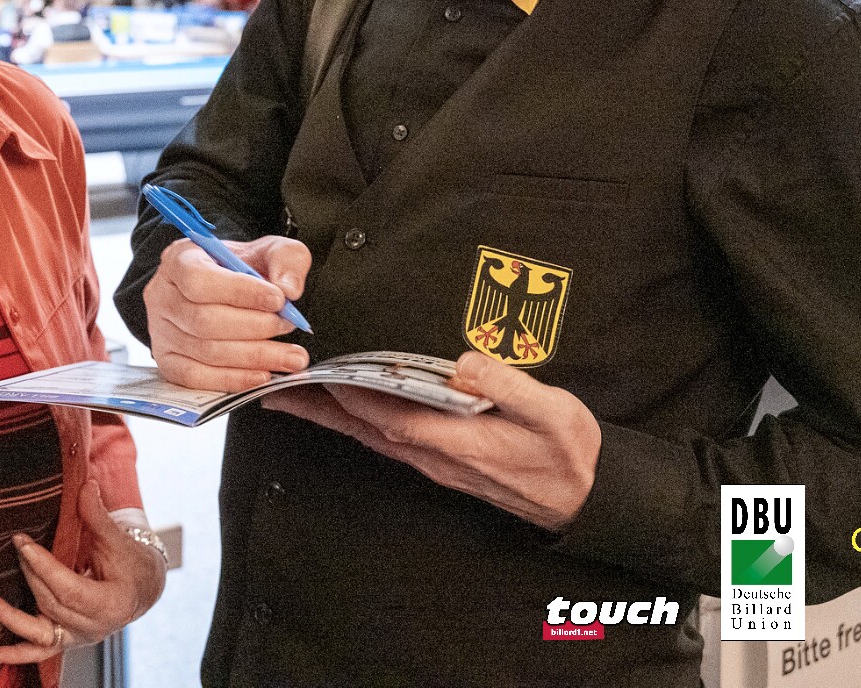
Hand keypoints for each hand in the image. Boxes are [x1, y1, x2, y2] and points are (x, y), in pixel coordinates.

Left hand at [0, 482, 166, 664]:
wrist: (143, 588)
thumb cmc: (132, 563)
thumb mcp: (118, 538)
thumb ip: (97, 516)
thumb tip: (85, 485)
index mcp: (111, 604)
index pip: (69, 588)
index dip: (43, 566)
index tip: (23, 543)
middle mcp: (94, 627)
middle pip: (52, 602)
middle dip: (30, 574)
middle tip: (15, 546)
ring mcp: (79, 637)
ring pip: (41, 632)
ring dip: (12, 618)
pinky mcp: (67, 640)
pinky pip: (40, 652)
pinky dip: (17, 654)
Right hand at [142, 234, 311, 390]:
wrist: (227, 290)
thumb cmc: (243, 269)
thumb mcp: (268, 250)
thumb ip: (285, 259)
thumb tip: (288, 289)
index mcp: (180, 259)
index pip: (200, 279)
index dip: (240, 292)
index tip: (279, 299)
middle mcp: (162, 296)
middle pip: (204, 320)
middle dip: (255, 327)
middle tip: (288, 326)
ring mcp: (160, 332)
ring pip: (205, 351)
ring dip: (254, 357)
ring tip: (291, 356)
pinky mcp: (167, 361)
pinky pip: (197, 378)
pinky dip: (233, 379)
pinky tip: (262, 375)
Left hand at [260, 352, 600, 531]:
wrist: (585, 498)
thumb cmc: (569, 452)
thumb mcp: (552, 412)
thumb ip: (508, 387)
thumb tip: (464, 363)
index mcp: (456, 441)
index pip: (389, 416)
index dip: (350, 395)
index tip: (316, 374)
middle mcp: (436, 456)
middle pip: (364, 430)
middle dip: (319, 408)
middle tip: (275, 388)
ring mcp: (435, 463)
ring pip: (370, 437)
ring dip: (331, 417)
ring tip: (294, 396)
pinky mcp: (441, 461)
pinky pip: (385, 442)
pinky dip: (356, 424)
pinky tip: (344, 412)